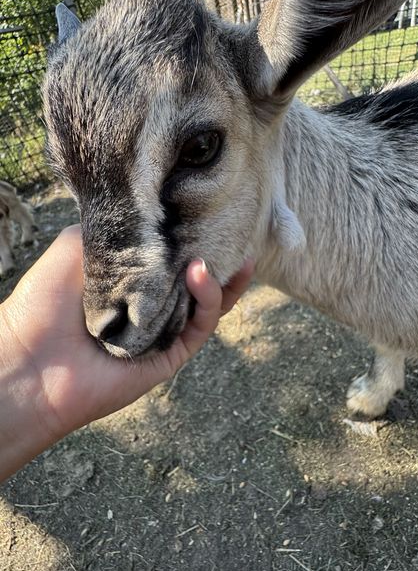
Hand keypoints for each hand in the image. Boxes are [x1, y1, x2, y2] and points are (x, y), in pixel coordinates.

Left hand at [0, 226, 252, 480]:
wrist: (29, 361)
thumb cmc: (42, 302)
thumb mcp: (75, 245)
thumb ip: (115, 228)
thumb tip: (153, 214)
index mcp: (128, 280)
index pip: (171, 255)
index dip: (193, 234)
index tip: (209, 209)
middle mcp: (148, 304)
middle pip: (197, 278)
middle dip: (219, 253)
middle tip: (235, 227)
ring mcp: (162, 330)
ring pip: (207, 303)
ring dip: (221, 276)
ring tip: (228, 252)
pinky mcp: (170, 355)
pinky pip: (201, 326)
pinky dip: (210, 300)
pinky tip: (204, 273)